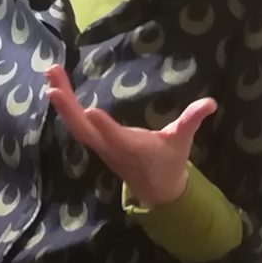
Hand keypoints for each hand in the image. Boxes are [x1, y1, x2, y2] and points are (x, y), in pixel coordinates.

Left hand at [45, 64, 216, 205]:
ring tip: (51, 73)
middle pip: (83, 128)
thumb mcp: (182, 140)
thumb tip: (210, 102)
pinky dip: (65, 106)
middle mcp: (110, 147)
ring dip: (62, 100)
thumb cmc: (169, 161)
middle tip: (52, 81)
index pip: (116, 138)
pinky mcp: (95, 142)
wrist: (156, 189)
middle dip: (67, 106)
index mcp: (132, 148)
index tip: (90, 110)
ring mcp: (100, 146)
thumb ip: (191, 120)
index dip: (104, 126)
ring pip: (75, 124)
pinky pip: (76, 124)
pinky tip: (57, 87)